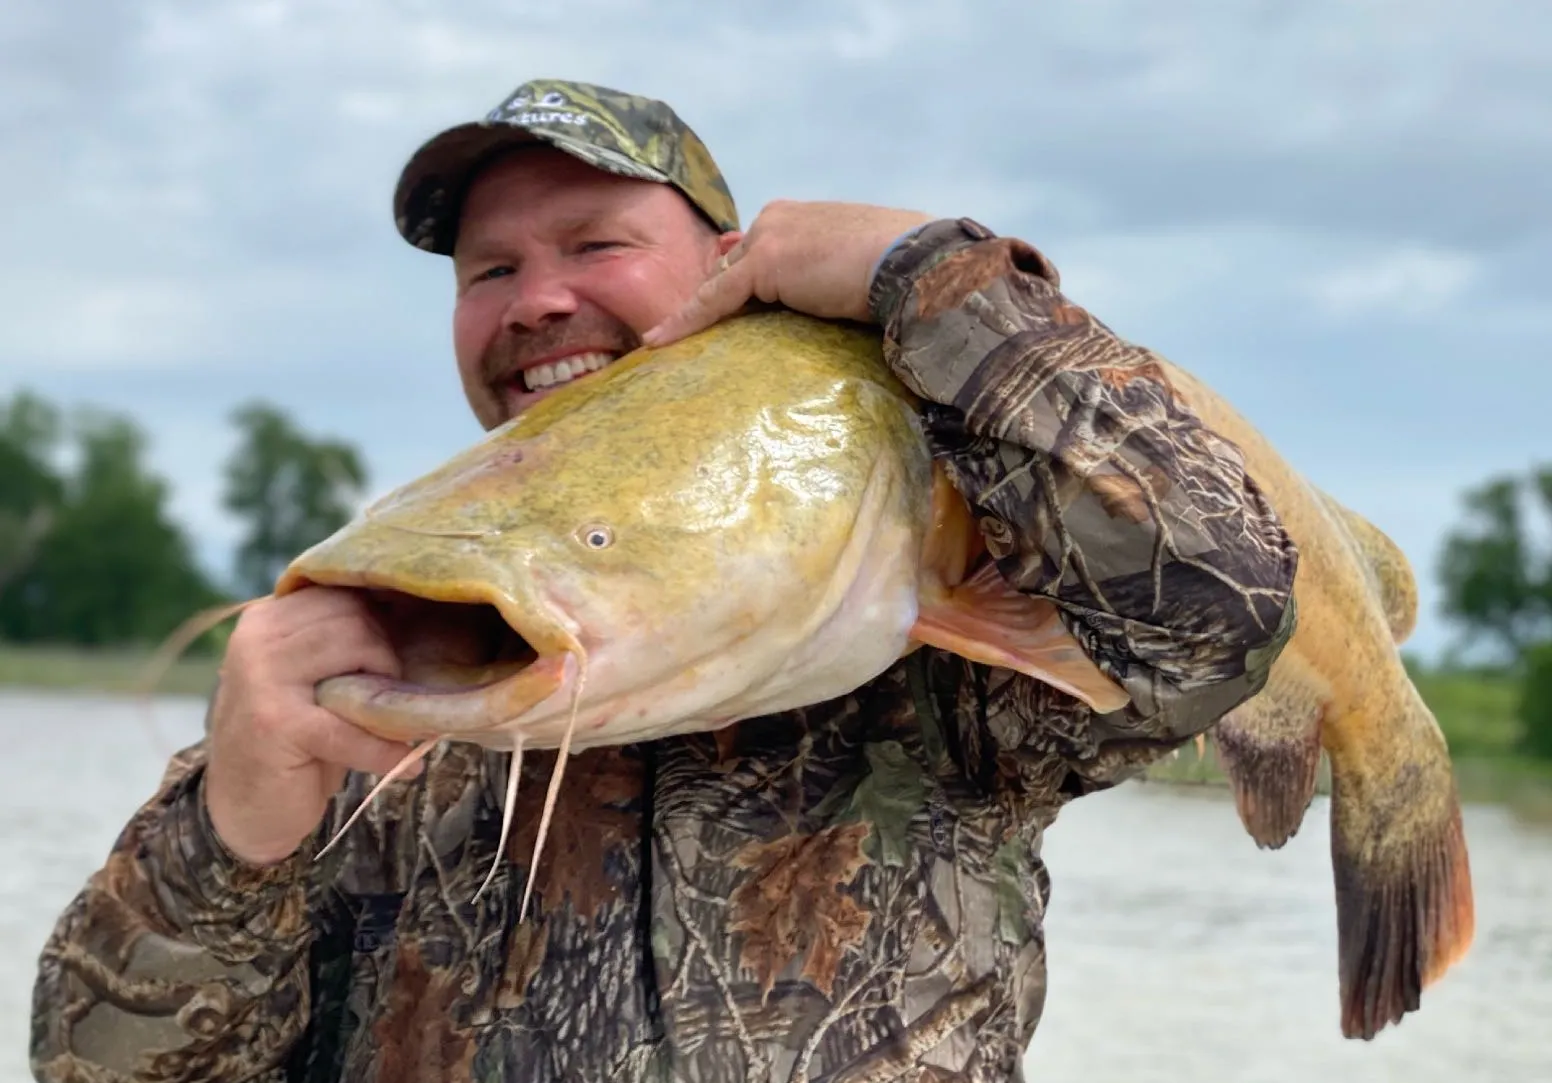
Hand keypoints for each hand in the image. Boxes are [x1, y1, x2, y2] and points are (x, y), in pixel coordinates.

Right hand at [202, 587, 419, 865]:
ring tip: (388, 721)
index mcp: (264, 618)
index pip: (340, 593)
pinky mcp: (276, 723)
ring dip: (385, 693)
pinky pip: (352, 726)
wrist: (243, 808)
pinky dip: (385, 748)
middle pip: (354, 619)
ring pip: (357, 652)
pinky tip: (404, 763)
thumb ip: (338, 641)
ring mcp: (262, 678)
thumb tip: (410, 610)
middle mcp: (257, 639)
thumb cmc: (290, 737)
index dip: (380, 619)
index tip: (400, 649)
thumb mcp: (307, 677)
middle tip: (389, 696)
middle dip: (385, 656)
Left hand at [642, 200, 931, 346]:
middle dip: (714, 296)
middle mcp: (778, 217)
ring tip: (667, 340)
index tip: (718, 296)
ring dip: (698, 312)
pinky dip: (686, 321)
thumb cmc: (904, 270)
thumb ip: (827, 274)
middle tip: (686, 329)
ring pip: (721, 282)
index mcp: (801, 215)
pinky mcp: (765, 264)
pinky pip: (715, 299)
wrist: (916, 263)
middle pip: (732, 266)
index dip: (735, 279)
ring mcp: (769, 238)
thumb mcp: (859, 267)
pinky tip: (659, 341)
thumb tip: (826, 297)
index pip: (756, 250)